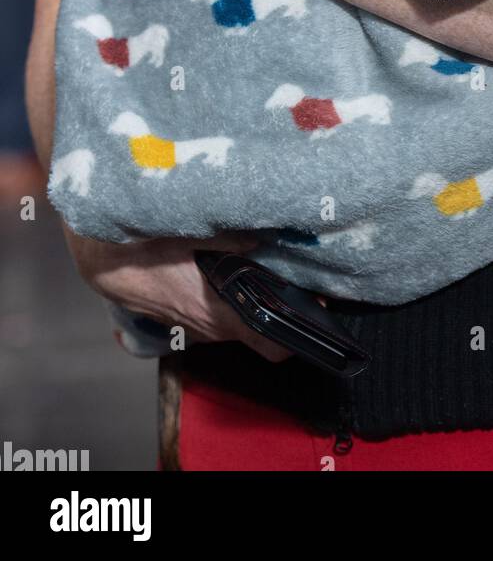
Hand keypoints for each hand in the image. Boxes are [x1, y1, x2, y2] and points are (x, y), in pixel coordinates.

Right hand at [66, 227, 296, 360]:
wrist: (93, 253)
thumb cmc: (139, 241)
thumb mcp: (186, 229)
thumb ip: (230, 234)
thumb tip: (267, 232)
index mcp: (214, 310)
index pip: (270, 343)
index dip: (300, 328)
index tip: (319, 303)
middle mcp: (205, 325)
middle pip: (257, 327)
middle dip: (280, 304)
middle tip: (299, 267)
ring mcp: (189, 323)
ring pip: (233, 317)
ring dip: (251, 296)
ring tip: (272, 261)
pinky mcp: (177, 311)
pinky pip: (212, 308)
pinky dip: (226, 291)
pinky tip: (232, 261)